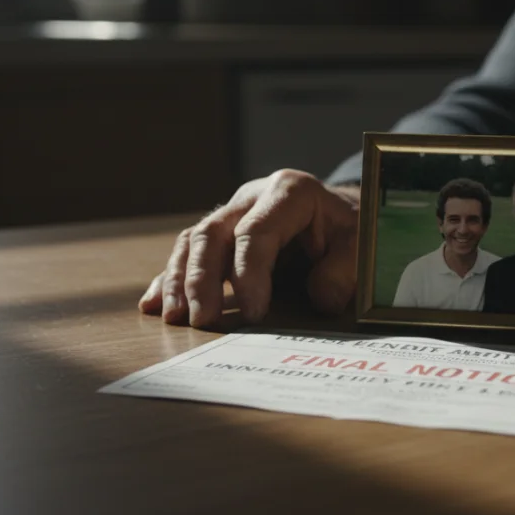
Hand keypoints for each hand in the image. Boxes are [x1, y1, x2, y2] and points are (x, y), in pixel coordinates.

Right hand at [139, 170, 360, 327]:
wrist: (341, 214)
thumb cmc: (350, 231)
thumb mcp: (362, 245)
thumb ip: (346, 269)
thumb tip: (322, 299)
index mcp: (288, 192)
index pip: (255, 232)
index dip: (249, 274)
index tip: (254, 314)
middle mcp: (251, 197)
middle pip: (213, 233)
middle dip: (202, 279)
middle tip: (203, 322)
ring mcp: (231, 213)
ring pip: (192, 241)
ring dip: (179, 281)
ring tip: (174, 318)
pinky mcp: (220, 234)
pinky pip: (186, 252)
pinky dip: (168, 280)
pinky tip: (153, 305)